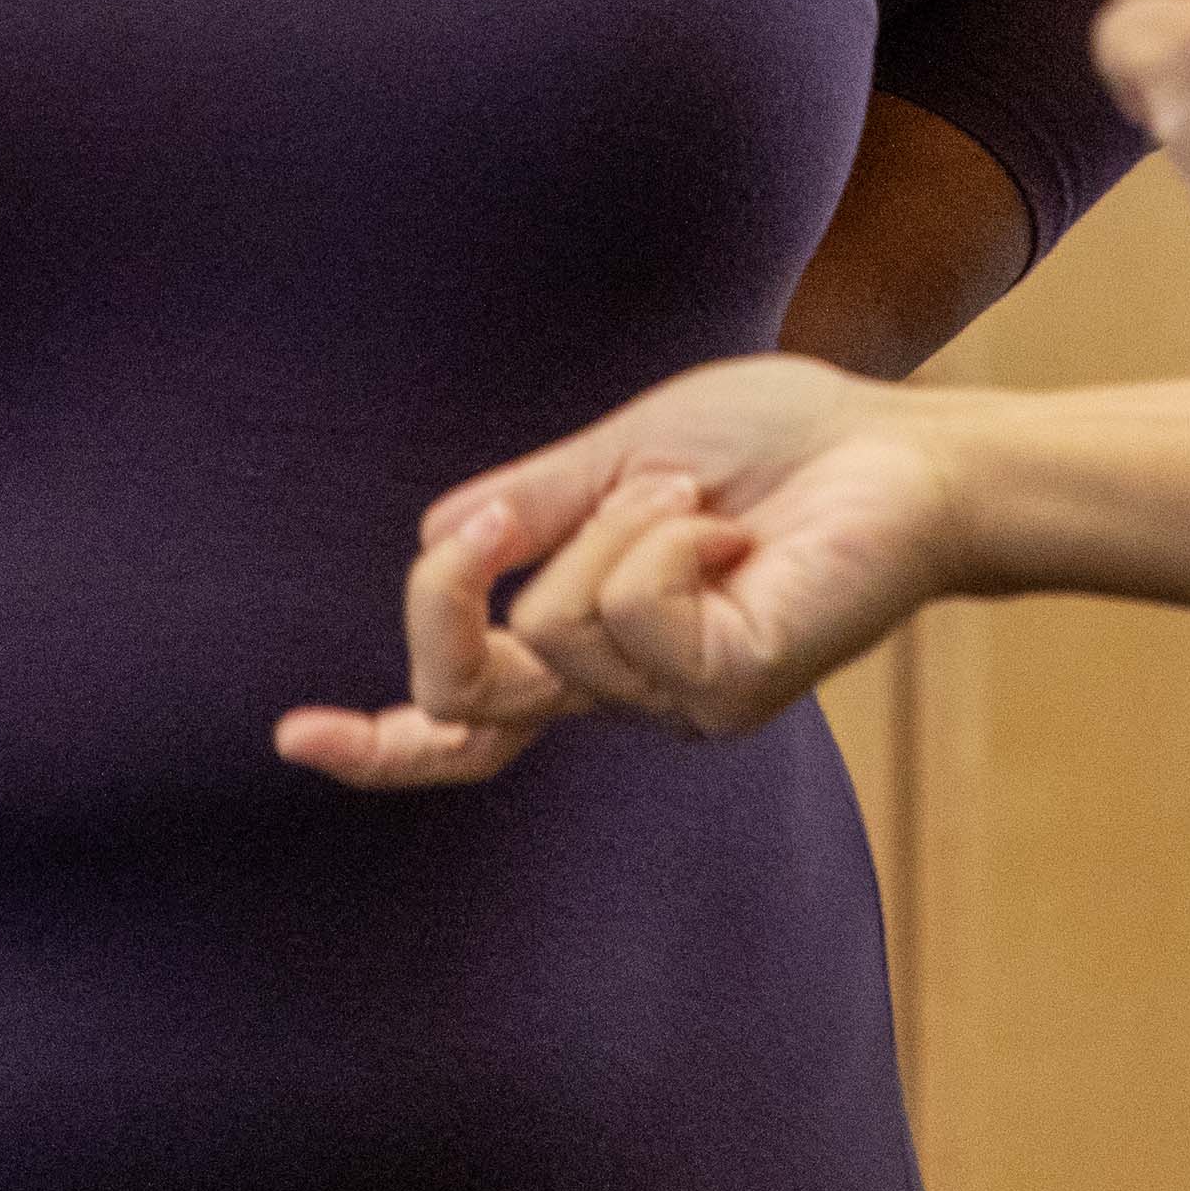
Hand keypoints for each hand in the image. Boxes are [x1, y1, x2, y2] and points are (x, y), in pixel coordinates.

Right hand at [270, 352, 965, 790]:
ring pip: (554, 621)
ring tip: (696, 497)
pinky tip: (733, 532)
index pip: (469, 723)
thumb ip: (532, 506)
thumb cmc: (776, 444)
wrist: (897, 446)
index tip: (292, 737)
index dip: (379, 745)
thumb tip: (438, 534)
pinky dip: (662, 535)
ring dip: (617, 520)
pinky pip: (627, 607)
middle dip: (444, 598)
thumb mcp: (620, 457)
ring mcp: (678, 704)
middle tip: (490, 520)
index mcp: (592, 647)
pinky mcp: (728, 688)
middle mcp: (628, 695)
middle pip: (468, 692)